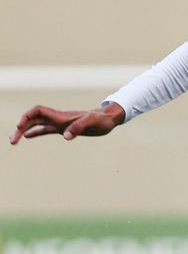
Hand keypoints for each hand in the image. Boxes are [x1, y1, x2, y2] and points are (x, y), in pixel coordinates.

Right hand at [10, 103, 125, 143]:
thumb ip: (79, 127)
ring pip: (37, 124)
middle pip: (33, 119)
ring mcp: (60, 123)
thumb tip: (66, 137)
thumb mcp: (92, 123)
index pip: (38, 112)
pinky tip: (27, 137)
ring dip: (24, 131)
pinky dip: (35, 132)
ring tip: (13, 141)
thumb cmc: (102, 119)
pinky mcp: (65, 128)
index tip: (20, 128)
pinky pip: (46, 130)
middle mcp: (58, 118)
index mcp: (61, 116)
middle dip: (20, 128)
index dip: (26, 117)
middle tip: (12, 141)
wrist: (109, 118)